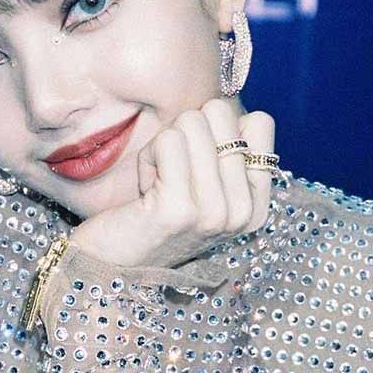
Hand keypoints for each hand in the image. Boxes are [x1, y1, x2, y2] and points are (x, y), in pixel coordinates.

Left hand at [69, 100, 276, 269]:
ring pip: (192, 123)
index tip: (199, 167)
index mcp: (256, 204)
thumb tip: (227, 106)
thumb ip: (224, 150)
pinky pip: (167, 141)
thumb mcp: (203, 185)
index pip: (258, 122)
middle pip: (220, 114)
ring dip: (164, 146)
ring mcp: (214, 213)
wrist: (114, 266)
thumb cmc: (154, 214)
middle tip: (173, 175)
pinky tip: (146, 189)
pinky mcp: (180, 210)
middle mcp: (243, 212)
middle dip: (186, 134)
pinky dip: (148, 157)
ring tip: (158, 184)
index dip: (217, 128)